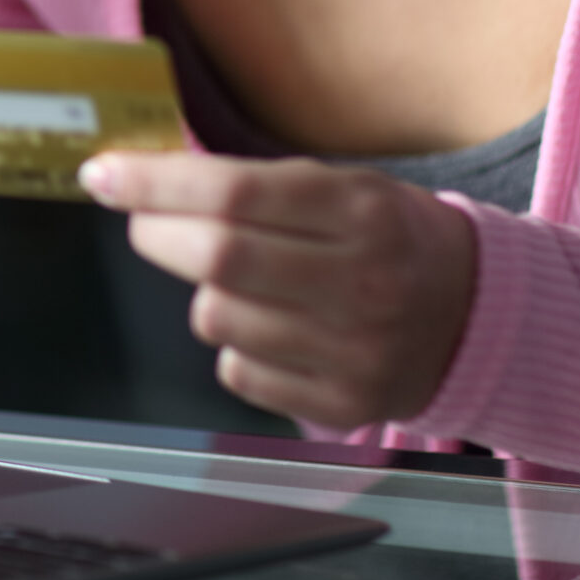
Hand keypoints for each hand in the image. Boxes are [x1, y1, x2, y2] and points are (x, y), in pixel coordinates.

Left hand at [79, 152, 479, 429]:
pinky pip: (238, 370)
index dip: (154, 183)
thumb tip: (146, 177)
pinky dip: (234, 343)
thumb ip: (252, 182)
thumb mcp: (342, 185)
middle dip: (156, 234)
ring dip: (202, 292)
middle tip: (146, 222)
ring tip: (238, 279)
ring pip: (216, 319)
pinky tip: (270, 324)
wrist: (475, 314)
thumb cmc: (388, 236)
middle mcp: (362, 282)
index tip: (104, 174)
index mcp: (361, 211)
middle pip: (216, 258)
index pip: (232, 194)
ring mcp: (353, 351)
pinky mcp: (342, 405)